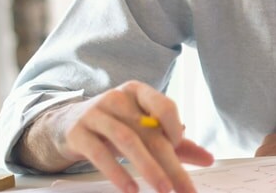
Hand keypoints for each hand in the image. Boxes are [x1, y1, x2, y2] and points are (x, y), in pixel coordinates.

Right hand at [18, 81, 213, 192]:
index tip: (180, 149)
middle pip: (149, 132)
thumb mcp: (143, 129)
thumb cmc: (115, 125)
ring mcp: (96, 113)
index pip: (164, 106)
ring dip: (148, 168)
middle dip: (170, 163)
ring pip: (127, 141)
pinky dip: (117, 172)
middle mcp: (118, 98)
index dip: (175, 128)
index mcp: (139, 92)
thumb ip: (175, 143)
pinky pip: (100, 153)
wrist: (66, 124)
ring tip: (162, 189)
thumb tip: (209, 159)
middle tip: (184, 188)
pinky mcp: (78, 132)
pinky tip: (130, 188)